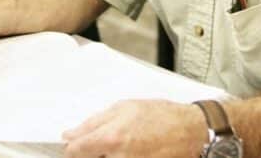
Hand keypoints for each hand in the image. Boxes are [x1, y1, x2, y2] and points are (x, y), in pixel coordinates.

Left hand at [62, 100, 207, 157]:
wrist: (188, 130)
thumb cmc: (161, 116)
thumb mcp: (123, 108)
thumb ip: (93, 123)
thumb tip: (71, 134)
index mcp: (111, 138)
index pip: (76, 150)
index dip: (73, 146)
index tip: (73, 144)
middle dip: (92, 152)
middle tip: (103, 143)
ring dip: (106, 155)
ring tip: (122, 145)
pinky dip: (119, 157)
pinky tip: (130, 150)